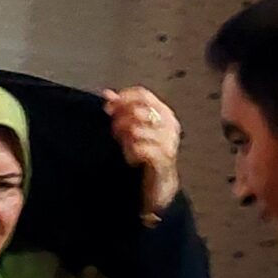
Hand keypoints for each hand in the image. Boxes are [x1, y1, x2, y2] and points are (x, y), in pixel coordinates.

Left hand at [103, 87, 181, 217]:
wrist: (161, 183)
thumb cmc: (148, 152)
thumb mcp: (135, 128)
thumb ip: (122, 110)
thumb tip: (108, 94)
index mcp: (164, 113)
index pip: (144, 95)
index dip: (123, 98)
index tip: (108, 108)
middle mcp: (169, 124)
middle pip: (137, 110)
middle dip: (120, 120)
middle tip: (116, 133)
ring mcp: (168, 141)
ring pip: (136, 129)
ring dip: (125, 139)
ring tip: (125, 147)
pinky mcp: (164, 159)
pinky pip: (140, 148)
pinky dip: (130, 153)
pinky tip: (132, 158)